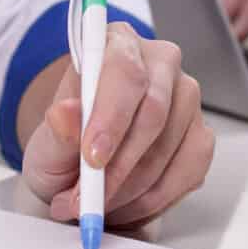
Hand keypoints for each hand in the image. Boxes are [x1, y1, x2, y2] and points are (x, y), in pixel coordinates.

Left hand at [19, 22, 215, 230]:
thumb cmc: (65, 143)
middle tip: (90, 197)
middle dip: (120, 165)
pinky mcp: (201, 135)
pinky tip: (128, 203)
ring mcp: (186, 99)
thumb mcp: (46, 142)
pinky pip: (189, 172)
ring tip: (98, 203)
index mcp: (117, 44)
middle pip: (155, 110)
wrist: (79, 165)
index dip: (111, 117)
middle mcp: (159, 64)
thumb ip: (57, 131)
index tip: (92, 158)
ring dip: (132, 188)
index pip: (124, 71)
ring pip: (170, 147)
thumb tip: (64, 114)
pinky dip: (156, 198)